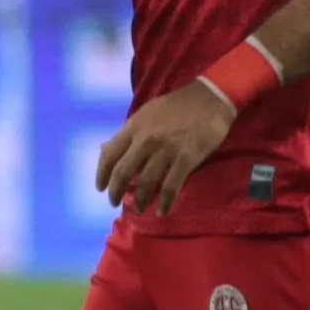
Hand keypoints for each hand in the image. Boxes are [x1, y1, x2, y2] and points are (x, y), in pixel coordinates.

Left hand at [94, 81, 234, 217]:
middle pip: (123, 173)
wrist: (209, 98)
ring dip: (141, 200)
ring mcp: (165, 150)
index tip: (100, 187)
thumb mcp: (145, 113)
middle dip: (116, 192)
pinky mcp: (185, 158)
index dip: (101, 175)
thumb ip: (128, 133)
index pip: (109, 155)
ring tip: (140, 208)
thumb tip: (105, 150)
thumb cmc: (176, 106)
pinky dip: (165, 203)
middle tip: (115, 202)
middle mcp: (145, 140)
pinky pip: (171, 187)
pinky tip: (162, 211)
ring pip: (146, 183)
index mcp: (134, 127)